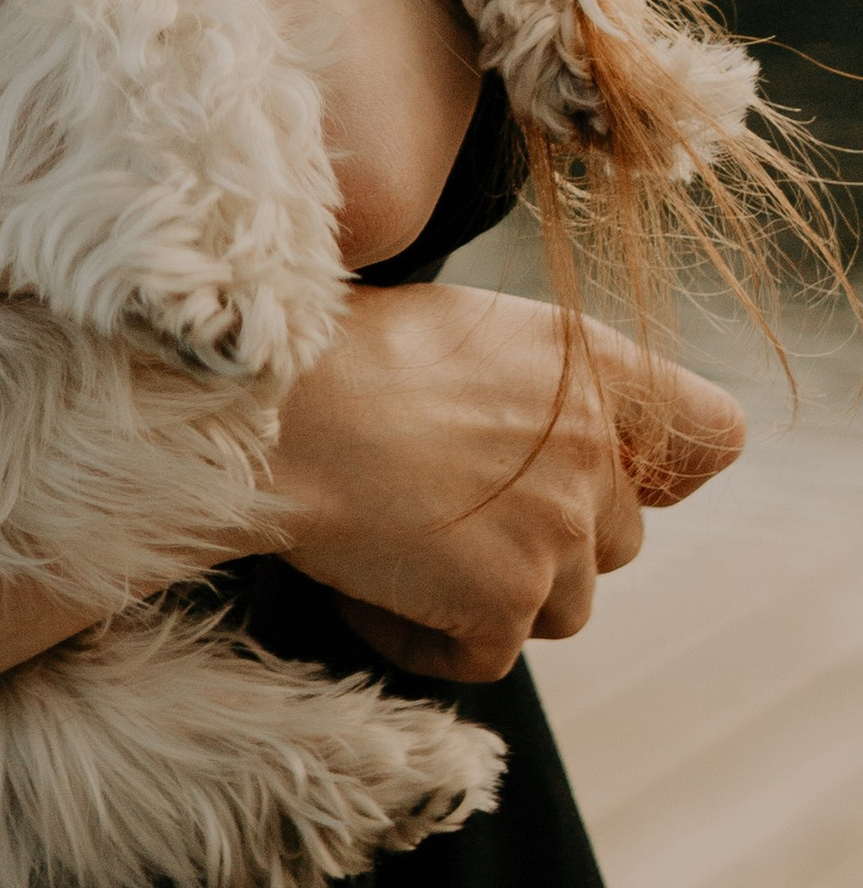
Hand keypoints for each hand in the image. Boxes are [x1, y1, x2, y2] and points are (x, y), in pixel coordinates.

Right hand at [266, 281, 745, 681]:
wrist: (273, 408)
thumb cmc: (337, 350)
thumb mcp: (463, 328)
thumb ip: (537, 385)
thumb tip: (546, 441)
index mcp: (587, 364)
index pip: (711, 433)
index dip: (670, 465)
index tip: (609, 474)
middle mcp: (595, 447)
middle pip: (618, 537)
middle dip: (543, 538)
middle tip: (444, 506)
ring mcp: (560, 531)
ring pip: (561, 605)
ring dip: (489, 593)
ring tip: (397, 544)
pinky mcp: (510, 602)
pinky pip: (487, 654)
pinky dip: (426, 635)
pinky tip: (368, 581)